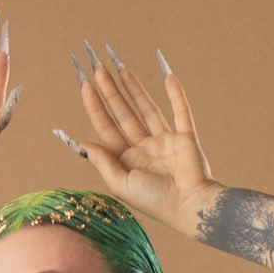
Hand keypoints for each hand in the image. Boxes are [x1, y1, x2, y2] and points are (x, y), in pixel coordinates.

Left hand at [53, 44, 213, 225]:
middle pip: (123, 114)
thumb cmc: (155, 201)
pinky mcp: (185, 137)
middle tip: (98, 68)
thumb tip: (82, 143)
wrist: (190, 206)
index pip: (107, 129)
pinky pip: (180, 111)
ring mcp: (165, 142)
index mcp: (127, 162)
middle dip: (110, 91)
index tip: (86, 85)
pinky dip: (176, 94)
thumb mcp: (121, 184)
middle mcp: (144, 150)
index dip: (95, 107)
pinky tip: (167, 75)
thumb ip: (103, 163)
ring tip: (121, 67)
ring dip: (134, 88)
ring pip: (147, 109)